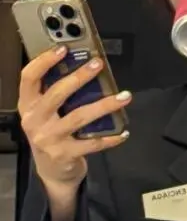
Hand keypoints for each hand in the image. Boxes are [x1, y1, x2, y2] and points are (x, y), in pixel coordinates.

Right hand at [18, 48, 130, 200]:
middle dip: (79, 77)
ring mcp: (48, 138)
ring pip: (79, 116)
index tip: (63, 48)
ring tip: (124, 96)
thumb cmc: (52, 132)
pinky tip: (123, 131)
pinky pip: (92, 143)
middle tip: (98, 64)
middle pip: (56, 94)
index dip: (44, 61)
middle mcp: (34, 120)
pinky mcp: (64, 154)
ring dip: (104, 105)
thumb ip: (57, 93)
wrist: (51, 171)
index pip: (29, 78)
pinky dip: (110, 137)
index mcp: (28, 105)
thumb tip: (84, 66)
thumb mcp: (46, 113)